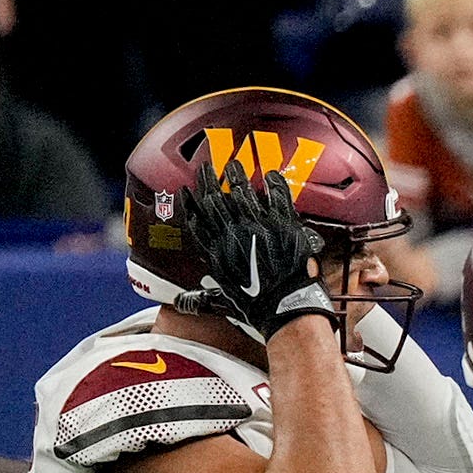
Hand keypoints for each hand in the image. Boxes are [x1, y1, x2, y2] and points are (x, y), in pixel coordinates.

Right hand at [186, 162, 339, 345]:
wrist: (286, 307)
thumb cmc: (258, 305)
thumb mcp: (225, 290)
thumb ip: (214, 273)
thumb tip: (200, 272)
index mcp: (218, 249)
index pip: (197, 218)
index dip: (190, 203)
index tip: (186, 190)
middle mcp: (234, 233)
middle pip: (215, 199)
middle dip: (209, 181)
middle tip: (207, 168)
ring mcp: (258, 226)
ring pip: (242, 192)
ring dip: (236, 175)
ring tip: (233, 166)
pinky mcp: (283, 225)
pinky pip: (277, 197)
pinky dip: (273, 184)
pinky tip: (270, 175)